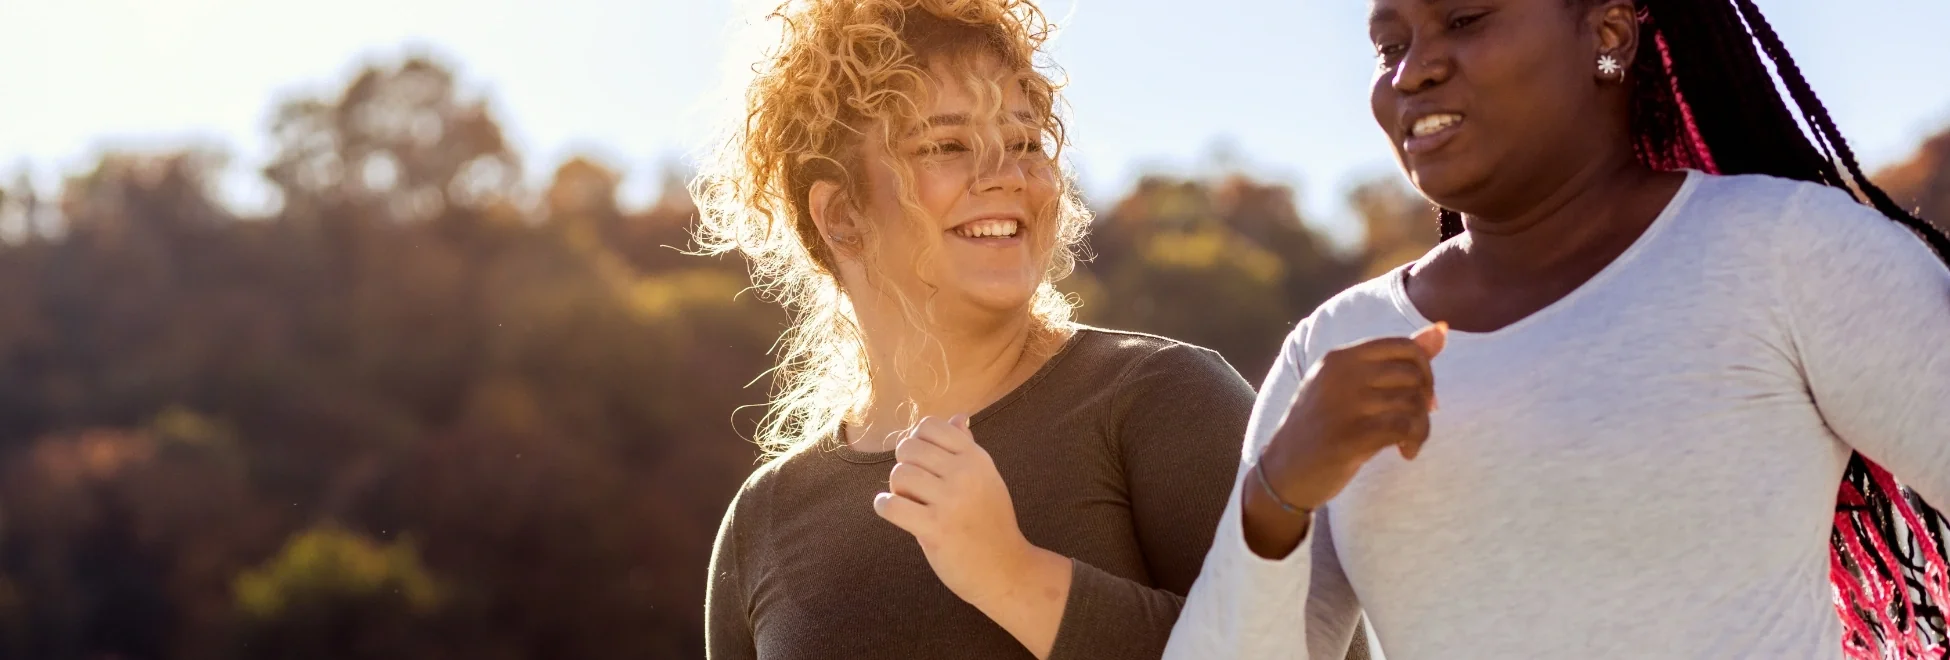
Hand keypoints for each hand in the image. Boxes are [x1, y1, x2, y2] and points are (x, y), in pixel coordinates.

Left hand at [873, 414, 1040, 605]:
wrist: (1006, 570)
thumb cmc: (991, 522)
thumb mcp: (986, 478)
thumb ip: (967, 448)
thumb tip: (957, 417)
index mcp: (976, 458)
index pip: (929, 426)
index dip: (916, 441)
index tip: (921, 462)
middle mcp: (965, 474)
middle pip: (908, 448)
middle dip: (904, 465)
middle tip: (913, 487)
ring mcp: (951, 501)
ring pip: (899, 474)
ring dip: (896, 489)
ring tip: (908, 502)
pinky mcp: (936, 529)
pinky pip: (893, 506)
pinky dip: (885, 506)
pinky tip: (891, 510)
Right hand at [1243, 322, 1446, 555]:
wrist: (1282, 473)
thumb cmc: (1320, 428)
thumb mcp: (1347, 386)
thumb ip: (1393, 360)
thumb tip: (1442, 329)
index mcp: (1338, 358)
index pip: (1405, 347)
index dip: (1424, 371)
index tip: (1417, 395)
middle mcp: (1340, 375)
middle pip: (1413, 375)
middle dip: (1425, 400)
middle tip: (1414, 423)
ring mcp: (1344, 405)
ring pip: (1413, 402)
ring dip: (1421, 426)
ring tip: (1407, 442)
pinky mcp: (1350, 437)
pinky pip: (1405, 427)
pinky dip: (1414, 441)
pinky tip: (1405, 453)